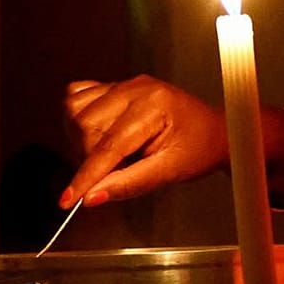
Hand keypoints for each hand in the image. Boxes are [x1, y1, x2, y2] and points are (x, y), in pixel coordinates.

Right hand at [58, 75, 224, 207]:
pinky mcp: (116, 87)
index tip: (70, 199)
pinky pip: (78, 97)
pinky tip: (98, 133)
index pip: (109, 145)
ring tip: (113, 154)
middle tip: (117, 171)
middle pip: (87, 127)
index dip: (86, 176)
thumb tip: (93, 196)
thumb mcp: (170, 172)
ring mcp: (124, 84)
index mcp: (154, 104)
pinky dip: (79, 118)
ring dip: (83, 140)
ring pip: (77, 111)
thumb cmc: (200, 148)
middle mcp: (136, 88)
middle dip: (91, 159)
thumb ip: (130, 183)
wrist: (213, 132)